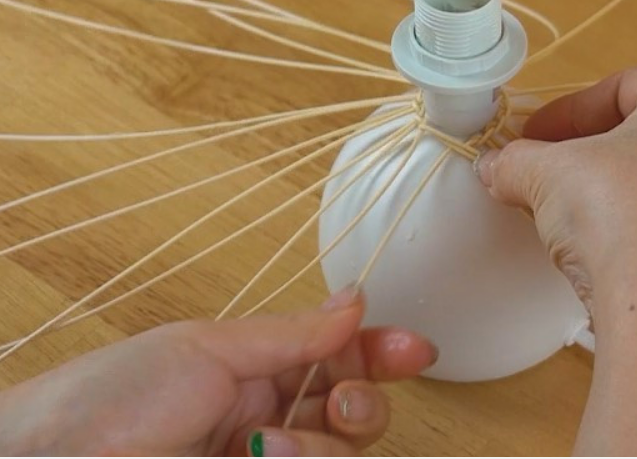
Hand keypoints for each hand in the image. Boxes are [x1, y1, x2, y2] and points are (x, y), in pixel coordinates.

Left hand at [0, 289, 436, 455]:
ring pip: (341, 455)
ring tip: (269, 443)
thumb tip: (356, 299)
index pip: (340, 360)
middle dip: (366, 403)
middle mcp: (269, 421)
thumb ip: (293, 334)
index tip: (417, 351)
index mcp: (258, 372)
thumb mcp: (209, 349)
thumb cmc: (113, 396)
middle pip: (356, 415)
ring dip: (321, 445)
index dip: (382, 354)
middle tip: (344, 399)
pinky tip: (264, 456)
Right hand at [476, 67, 636, 453]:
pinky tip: (623, 258)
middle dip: (602, 149)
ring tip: (588, 218)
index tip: (533, 137)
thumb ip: (516, 162)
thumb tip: (495, 167)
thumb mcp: (546, 176)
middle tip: (558, 172)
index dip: (569, 111)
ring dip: (634, 191)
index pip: (624, 86)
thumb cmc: (617, 219)